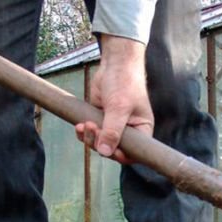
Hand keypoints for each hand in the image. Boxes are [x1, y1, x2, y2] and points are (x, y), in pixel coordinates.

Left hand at [75, 35, 153, 163]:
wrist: (115, 64)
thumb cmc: (125, 83)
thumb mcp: (120, 108)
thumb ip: (112, 131)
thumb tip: (105, 152)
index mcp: (142, 131)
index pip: (133, 153)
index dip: (120, 156)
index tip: (108, 150)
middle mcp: (129, 131)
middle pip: (113, 150)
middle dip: (100, 143)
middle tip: (93, 129)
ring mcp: (114, 126)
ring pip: (100, 143)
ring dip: (90, 138)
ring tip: (85, 125)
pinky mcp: (101, 120)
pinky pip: (92, 133)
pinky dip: (84, 132)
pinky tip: (79, 125)